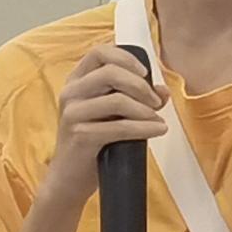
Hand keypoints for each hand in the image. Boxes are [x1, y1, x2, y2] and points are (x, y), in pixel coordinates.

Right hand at [35, 44, 167, 208]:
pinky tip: (157, 130)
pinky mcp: (80, 135)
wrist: (69, 179)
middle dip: (141, 86)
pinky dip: (144, 128)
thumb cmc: (91, 144)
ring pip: (118, 99)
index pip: (100, 52)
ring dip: (145, 109)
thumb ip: (134, 99)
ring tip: (157, 120)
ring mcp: (73, 113)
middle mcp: (71, 92)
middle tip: (155, 102)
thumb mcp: (111, 116)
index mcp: (76, 81)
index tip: (145, 73)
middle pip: (111, 72)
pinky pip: (119, 127)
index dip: (126, 58)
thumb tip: (162, 91)